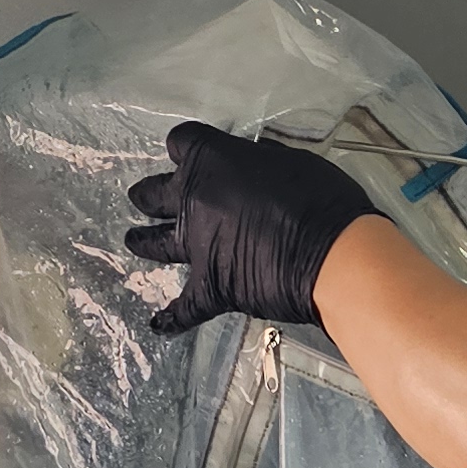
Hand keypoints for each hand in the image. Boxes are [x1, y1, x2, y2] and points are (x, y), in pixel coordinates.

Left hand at [122, 121, 380, 334]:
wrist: (334, 257)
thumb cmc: (322, 199)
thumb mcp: (291, 162)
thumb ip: (260, 165)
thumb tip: (252, 167)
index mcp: (212, 160)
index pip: (182, 142)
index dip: (184, 149)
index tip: (188, 154)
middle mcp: (193, 200)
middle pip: (154, 193)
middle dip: (148, 197)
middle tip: (144, 201)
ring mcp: (196, 247)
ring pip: (155, 244)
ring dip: (143, 242)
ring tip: (132, 241)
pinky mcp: (210, 288)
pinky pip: (184, 308)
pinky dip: (171, 318)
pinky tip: (158, 325)